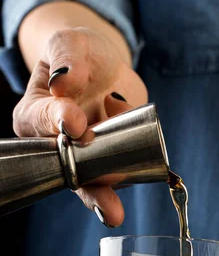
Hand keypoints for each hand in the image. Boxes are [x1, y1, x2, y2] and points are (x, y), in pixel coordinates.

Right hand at [13, 27, 147, 225]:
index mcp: (34, 114)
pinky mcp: (111, 160)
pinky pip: (122, 171)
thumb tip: (64, 81)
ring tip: (113, 212)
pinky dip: (134, 169)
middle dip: (88, 186)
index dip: (57, 122)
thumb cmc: (81, 54)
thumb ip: (67, 56)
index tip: (75, 123)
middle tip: (104, 207)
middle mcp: (56, 143)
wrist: (107, 68)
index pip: (40, 121)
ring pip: (96, 179)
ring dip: (108, 191)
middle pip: (68, 168)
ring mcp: (85, 157)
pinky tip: (147, 160)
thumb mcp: (71, 42)